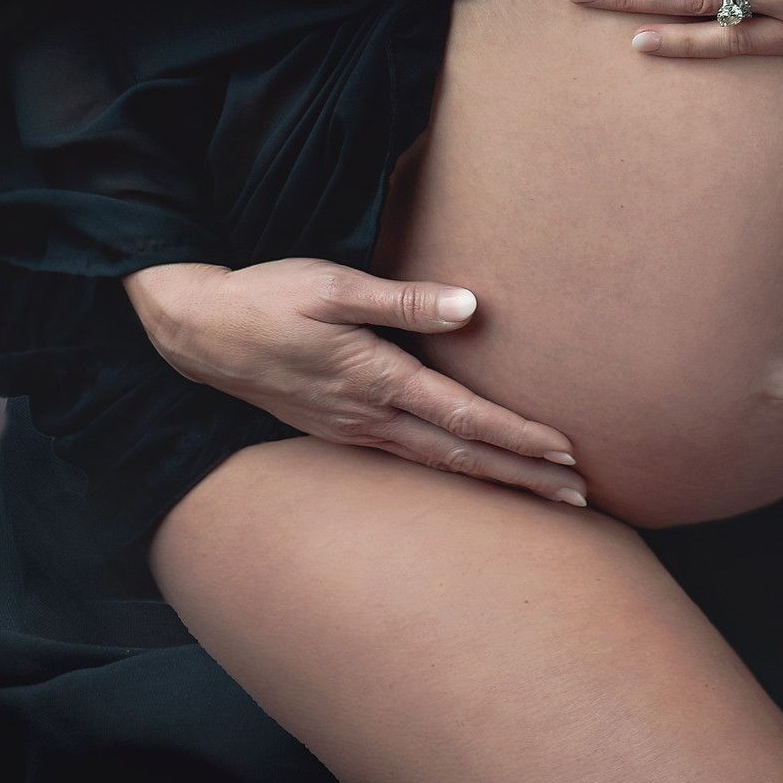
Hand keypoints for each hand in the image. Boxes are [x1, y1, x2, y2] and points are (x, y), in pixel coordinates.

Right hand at [122, 257, 588, 506]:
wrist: (202, 333)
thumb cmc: (270, 298)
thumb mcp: (334, 285)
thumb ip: (404, 300)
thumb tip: (470, 307)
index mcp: (377, 379)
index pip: (464, 418)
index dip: (518, 437)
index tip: (567, 452)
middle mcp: (371, 418)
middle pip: (461, 456)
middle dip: (523, 477)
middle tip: (581, 497)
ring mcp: (354, 430)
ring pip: (437, 463)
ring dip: (493, 479)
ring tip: (542, 491)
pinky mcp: (340, 429)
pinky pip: (409, 459)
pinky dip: (452, 470)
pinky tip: (468, 470)